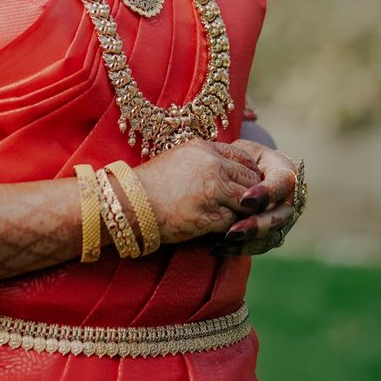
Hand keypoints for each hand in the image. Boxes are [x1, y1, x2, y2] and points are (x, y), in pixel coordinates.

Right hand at [134, 137, 265, 244]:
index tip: (246, 187)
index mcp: (204, 148)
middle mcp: (212, 165)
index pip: (244, 158)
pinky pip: (234, 222)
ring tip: (238, 221)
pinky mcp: (208, 215)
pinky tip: (223, 232)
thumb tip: (223, 169)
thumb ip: (204, 161)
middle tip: (248, 209)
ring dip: (244, 214)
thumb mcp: (178, 159)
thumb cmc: (150, 184)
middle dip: (252, 196)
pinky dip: (231, 229)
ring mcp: (211, 189)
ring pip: (248, 202)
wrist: (128, 202)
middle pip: (251, 179)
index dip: (249, 175)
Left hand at [207, 140, 302, 257]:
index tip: (244, 200)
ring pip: (273, 235)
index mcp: (284, 170)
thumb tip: (233, 181)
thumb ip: (239, 163)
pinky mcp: (272, 232)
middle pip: (282, 215)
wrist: (232, 170)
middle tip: (232, 231)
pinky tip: (219, 248)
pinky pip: (262, 245)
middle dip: (257, 225)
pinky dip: (242, 248)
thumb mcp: (236, 153)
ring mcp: (283, 216)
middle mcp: (289, 196)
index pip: (283, 181)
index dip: (267, 192)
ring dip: (249, 241)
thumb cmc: (233, 158)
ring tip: (224, 241)